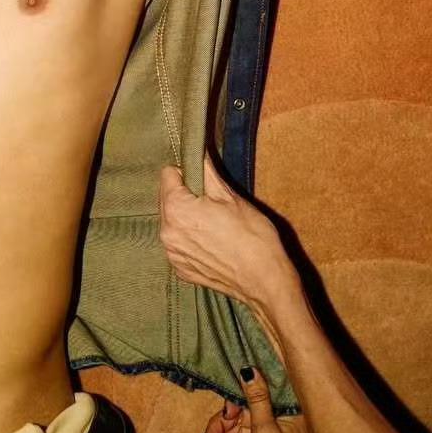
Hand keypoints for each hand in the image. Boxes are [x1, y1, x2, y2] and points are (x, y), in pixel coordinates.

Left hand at [158, 156, 300, 311]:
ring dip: (186, 219)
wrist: (264, 281)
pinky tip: (212, 243)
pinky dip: (190, 240)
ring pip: (172, 223)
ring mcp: (172, 254)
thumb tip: (197, 150)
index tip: (203, 181)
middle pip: (167, 199)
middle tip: (213, 204)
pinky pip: (179, 245)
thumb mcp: (230, 197)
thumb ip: (207, 172)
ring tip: (214, 226)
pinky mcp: (180, 270)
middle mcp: (167, 233)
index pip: (167, 175)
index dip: (186, 173)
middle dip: (185, 196)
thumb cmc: (252, 237)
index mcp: (176, 209)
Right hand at [200, 367, 326, 432]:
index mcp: (288, 409)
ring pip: (243, 432)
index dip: (233, 405)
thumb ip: (256, 399)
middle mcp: (283, 419)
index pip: (253, 396)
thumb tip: (248, 368)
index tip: (222, 417)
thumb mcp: (266, 432)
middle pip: (244, 415)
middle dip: (223, 430)